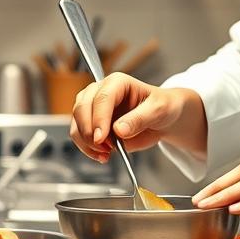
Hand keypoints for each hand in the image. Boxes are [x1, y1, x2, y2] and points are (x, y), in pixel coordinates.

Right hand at [68, 73, 204, 162]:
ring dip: (86, 142)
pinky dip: (87, 149)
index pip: (101, 98)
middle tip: (105, 148)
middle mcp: (101, 92)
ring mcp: (93, 108)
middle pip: (82, 108)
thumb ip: (139, 119)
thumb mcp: (158, 111)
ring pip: (76, 123)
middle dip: (90, 132)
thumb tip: (119, 130)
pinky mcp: (92, 124)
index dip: (99, 118)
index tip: (102, 138)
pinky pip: (80, 136)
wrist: (162, 119)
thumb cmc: (162, 107)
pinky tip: (102, 156)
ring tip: (106, 153)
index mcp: (118, 82)